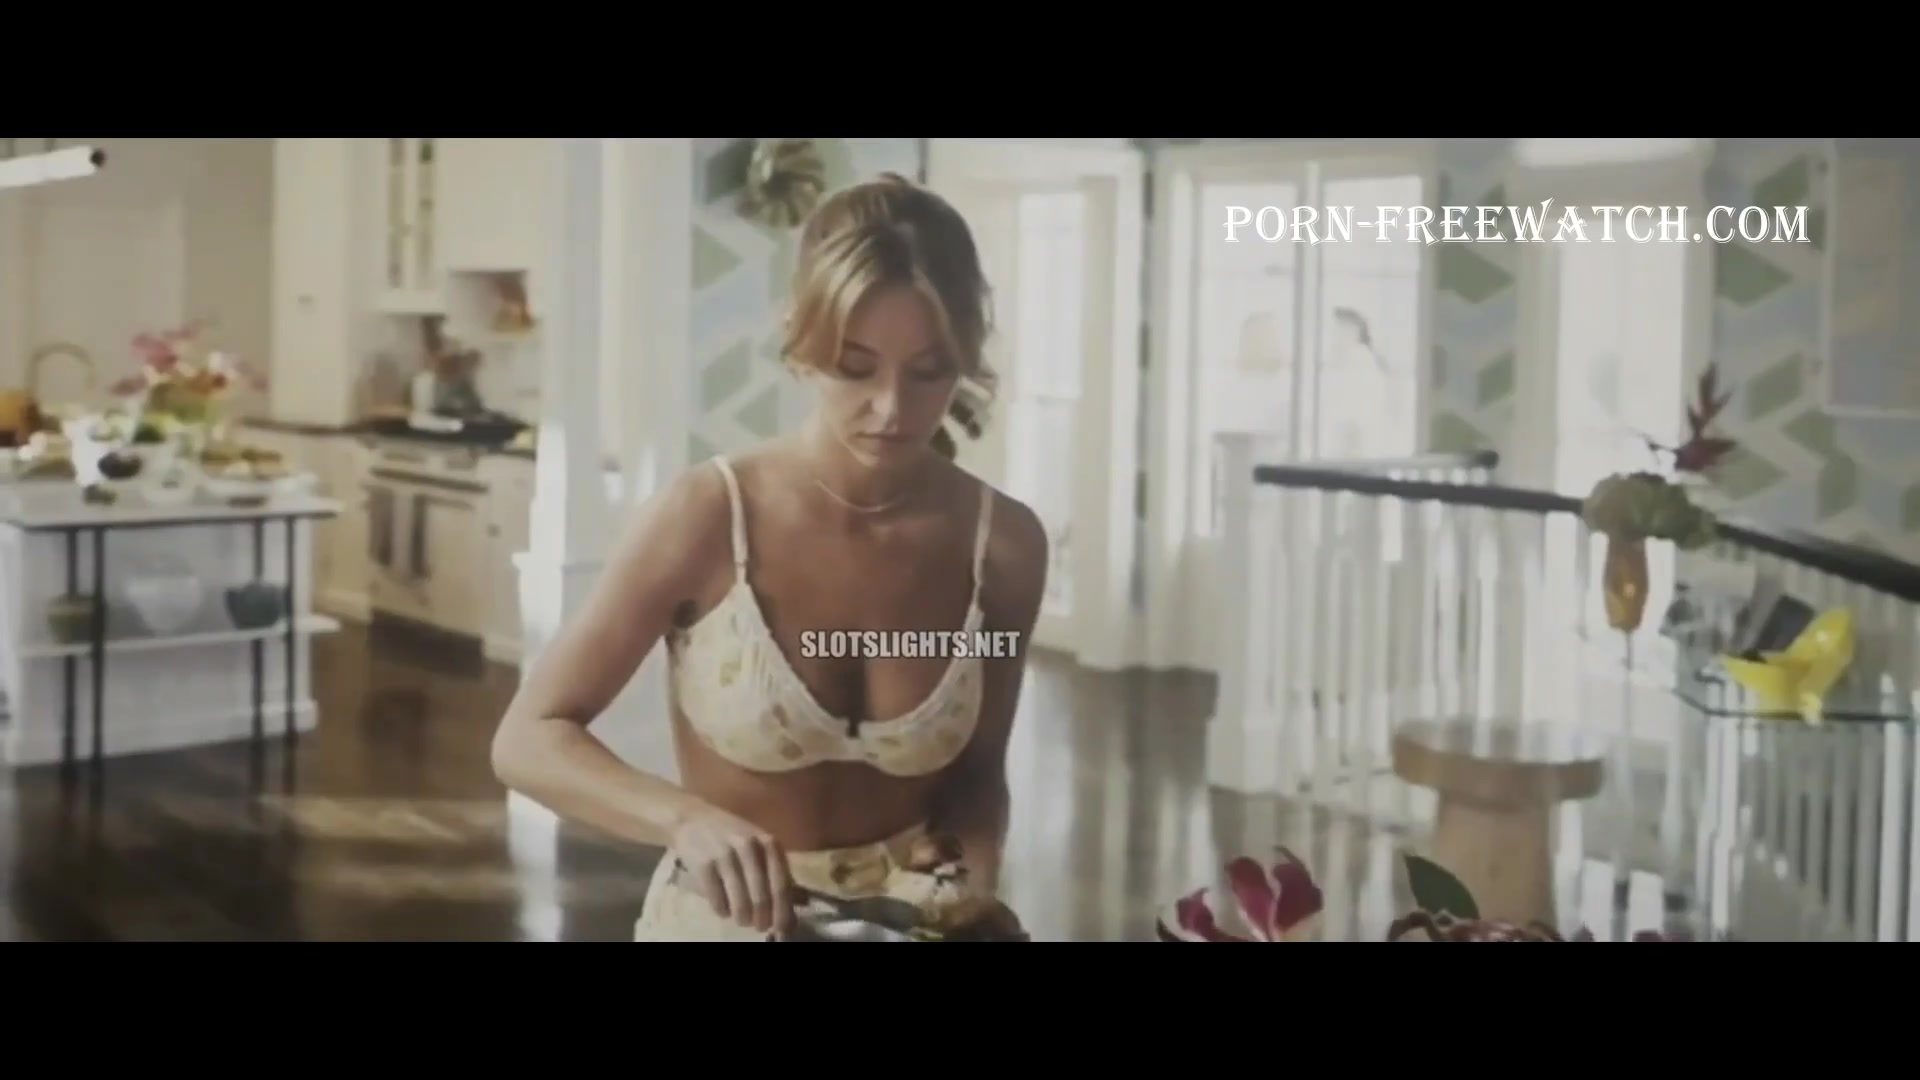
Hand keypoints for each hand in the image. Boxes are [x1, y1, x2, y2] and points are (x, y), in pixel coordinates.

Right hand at [670, 805, 793, 935]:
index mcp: (769, 843)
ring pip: (740, 903)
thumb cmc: (732, 837)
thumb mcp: (760, 846)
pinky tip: (723, 908)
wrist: (693, 819)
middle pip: (762, 897)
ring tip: (742, 920)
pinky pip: (717, 901)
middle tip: (760, 927)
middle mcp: (749, 848)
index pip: (782, 885)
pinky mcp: (703, 866)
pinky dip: (722, 911)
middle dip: (763, 920)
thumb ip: (777, 873)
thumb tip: (797, 908)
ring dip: (743, 919)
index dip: (783, 912)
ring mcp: (725, 856)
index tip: (783, 929)